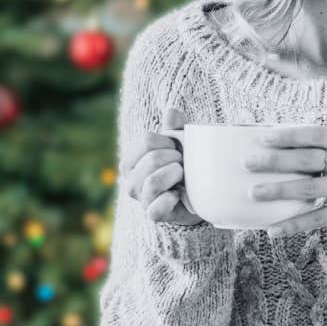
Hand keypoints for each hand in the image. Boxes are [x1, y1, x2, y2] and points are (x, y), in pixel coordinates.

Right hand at [119, 107, 204, 225]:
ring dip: (175, 175)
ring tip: (182, 176)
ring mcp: (140, 199)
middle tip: (183, 164)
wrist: (196, 196)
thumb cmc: (183, 166)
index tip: (176, 148)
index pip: (147, 140)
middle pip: (152, 159)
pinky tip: (179, 194)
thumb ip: (175, 128)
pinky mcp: (153, 215)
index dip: (168, 141)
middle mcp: (130, 180)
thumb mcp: (181, 145)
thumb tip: (172, 111)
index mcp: (131, 160)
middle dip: (175, 158)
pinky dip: (171, 199)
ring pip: (153, 182)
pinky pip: (157, 207)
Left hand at [245, 124, 326, 236]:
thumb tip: (274, 148)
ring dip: (279, 190)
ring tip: (253, 193)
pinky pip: (318, 218)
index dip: (289, 135)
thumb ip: (319, 148)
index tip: (263, 137)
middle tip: (248, 163)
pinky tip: (273, 230)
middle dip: (276, 161)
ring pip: (310, 188)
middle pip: (307, 160)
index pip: (314, 135)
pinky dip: (294, 224)